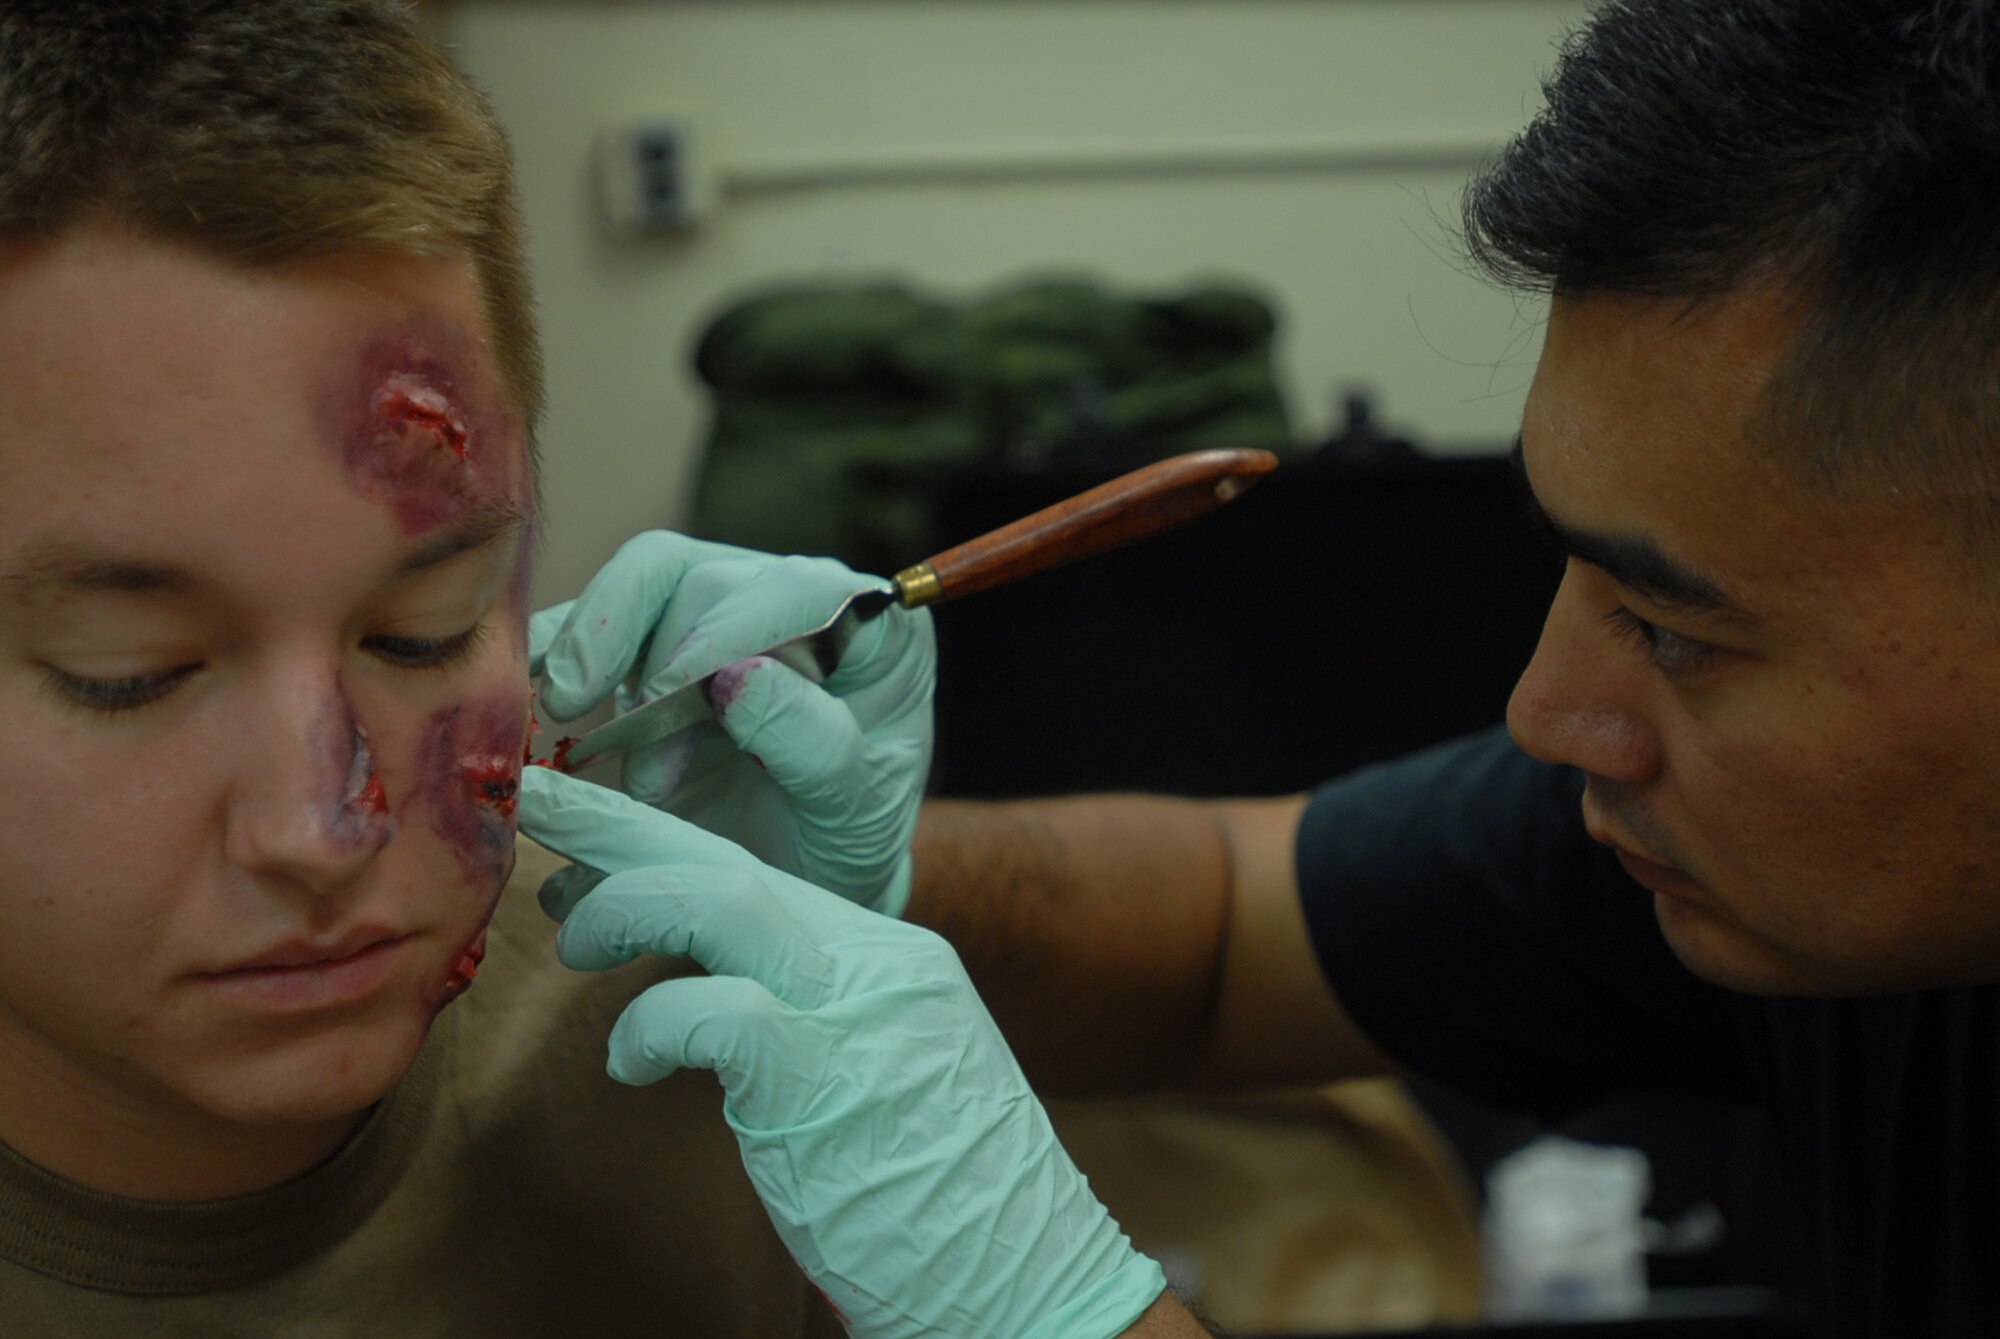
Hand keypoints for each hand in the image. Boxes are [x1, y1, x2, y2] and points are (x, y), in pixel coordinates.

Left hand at [517, 768, 1167, 1338]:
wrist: (1032, 1277)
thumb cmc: (944, 1205)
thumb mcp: (879, 1077)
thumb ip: (810, 1020)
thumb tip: (708, 996)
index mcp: (889, 958)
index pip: (759, 873)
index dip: (661, 841)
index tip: (586, 822)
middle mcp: (879, 963)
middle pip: (732, 859)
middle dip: (620, 825)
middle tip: (534, 797)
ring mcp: (859, 1012)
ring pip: (720, 900)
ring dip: (626, 906)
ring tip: (575, 943)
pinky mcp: (830, 1078)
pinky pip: (715, 1012)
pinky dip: (650, 1025)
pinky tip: (631, 1065)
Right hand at [530, 532, 933, 915]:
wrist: (805, 879)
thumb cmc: (845, 841)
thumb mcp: (856, 811)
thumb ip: (816, 746)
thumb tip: (737, 678)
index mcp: (870, 630)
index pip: (792, 590)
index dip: (721, 633)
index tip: (669, 697)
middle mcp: (793, 602)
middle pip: (698, 577)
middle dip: (641, 651)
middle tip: (601, 733)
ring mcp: (717, 615)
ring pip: (638, 584)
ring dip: (589, 646)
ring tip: (559, 718)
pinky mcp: (653, 644)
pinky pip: (590, 620)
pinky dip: (547, 650)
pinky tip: (515, 695)